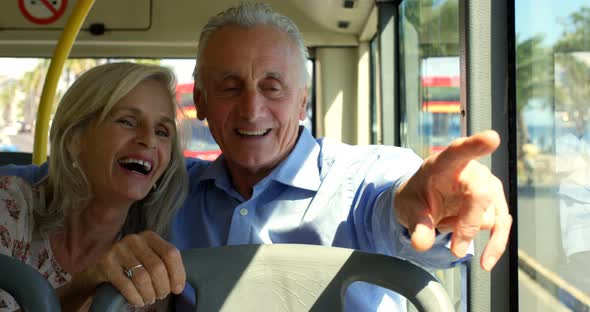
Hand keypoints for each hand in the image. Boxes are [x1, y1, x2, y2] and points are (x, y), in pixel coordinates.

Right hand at [72, 231, 185, 306]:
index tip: (177, 289)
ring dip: (149, 294)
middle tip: (161, 296)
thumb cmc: (130, 265)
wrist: (97, 267)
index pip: (171, 253)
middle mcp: (134, 239)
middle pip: (158, 267)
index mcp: (149, 236)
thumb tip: (178, 285)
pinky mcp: (105, 264)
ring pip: (143, 277)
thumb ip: (163, 263)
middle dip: (162, 287)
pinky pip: (126, 285)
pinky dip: (135, 297)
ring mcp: (118, 250)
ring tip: (149, 299)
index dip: (178, 274)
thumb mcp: (148, 257)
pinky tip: (138, 301)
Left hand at [394, 130, 511, 270]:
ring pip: (490, 215)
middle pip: (480, 194)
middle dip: (468, 224)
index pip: (459, 151)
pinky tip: (486, 261)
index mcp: (444, 163)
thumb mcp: (408, 209)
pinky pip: (501, 227)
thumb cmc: (417, 198)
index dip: (475, 145)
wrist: (425, 203)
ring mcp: (487, 186)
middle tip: (454, 250)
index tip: (491, 138)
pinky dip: (495, 245)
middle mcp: (471, 169)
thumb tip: (421, 244)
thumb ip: (416, 225)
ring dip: (469, 234)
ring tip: (449, 238)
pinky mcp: (495, 204)